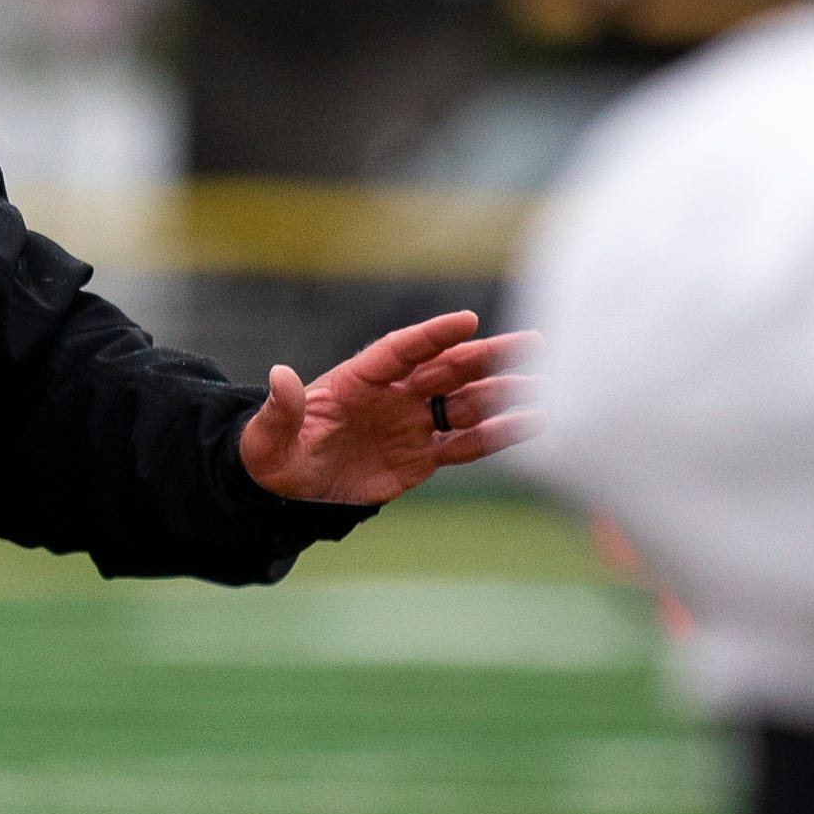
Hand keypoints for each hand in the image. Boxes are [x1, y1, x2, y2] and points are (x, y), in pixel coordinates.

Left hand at [239, 311, 537, 504]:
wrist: (290, 492)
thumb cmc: (274, 457)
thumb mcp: (266, 438)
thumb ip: (280, 410)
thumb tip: (279, 375)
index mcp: (357, 380)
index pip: (402, 350)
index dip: (433, 335)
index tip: (468, 321)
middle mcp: (393, 395)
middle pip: (446, 370)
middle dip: (488, 356)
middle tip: (534, 341)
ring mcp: (412, 423)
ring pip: (465, 403)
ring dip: (503, 393)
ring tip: (547, 385)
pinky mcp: (423, 456)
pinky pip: (466, 443)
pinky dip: (498, 435)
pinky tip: (533, 424)